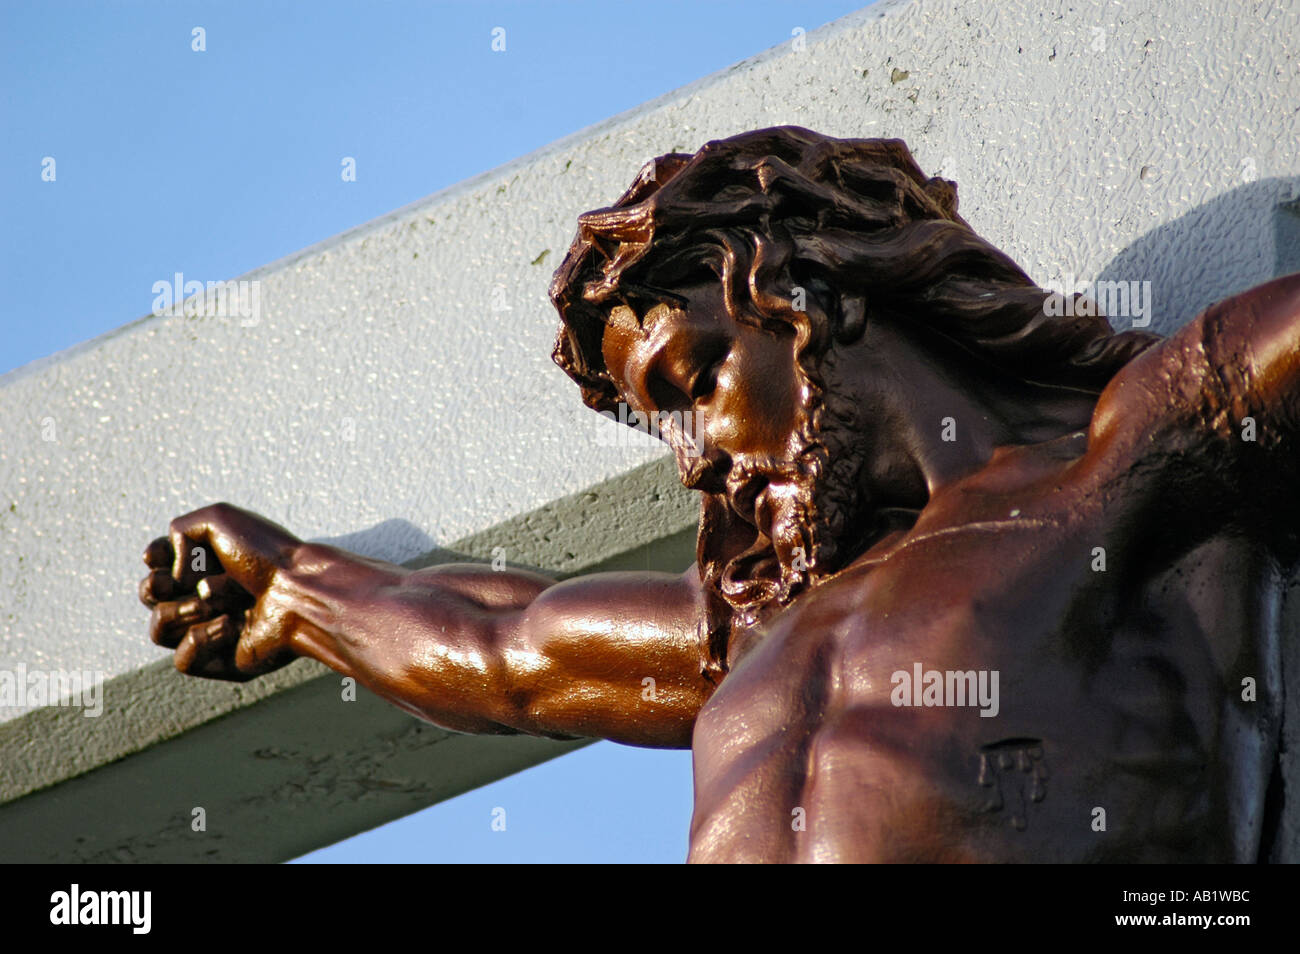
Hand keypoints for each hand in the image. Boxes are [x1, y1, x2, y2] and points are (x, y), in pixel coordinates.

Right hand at [139, 503, 301, 680]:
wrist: (298, 589)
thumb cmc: (264, 554)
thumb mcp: (218, 519)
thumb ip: (179, 529)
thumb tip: (171, 573)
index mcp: (208, 562)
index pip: (158, 565)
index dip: (154, 561)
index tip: (160, 557)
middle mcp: (208, 596)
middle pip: (150, 598)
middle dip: (154, 588)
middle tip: (177, 582)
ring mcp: (213, 630)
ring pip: (160, 630)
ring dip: (180, 611)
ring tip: (212, 600)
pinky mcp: (223, 661)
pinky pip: (183, 660)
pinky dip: (200, 639)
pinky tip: (229, 624)